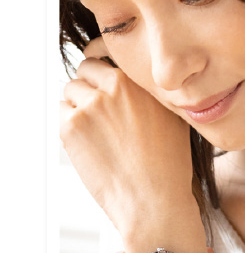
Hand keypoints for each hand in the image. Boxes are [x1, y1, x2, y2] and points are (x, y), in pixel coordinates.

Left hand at [59, 38, 194, 237]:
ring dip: (79, 106)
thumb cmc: (168, 167)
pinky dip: (72, 126)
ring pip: (71, 91)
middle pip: (86, 69)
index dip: (102, 61)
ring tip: (99, 134)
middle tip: (101, 113)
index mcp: (140, 81)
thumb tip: (133, 82)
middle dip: (90, 86)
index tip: (99, 68)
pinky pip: (62, 113)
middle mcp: (114, 86)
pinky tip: (92, 146)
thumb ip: (153, 94)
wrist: (154, 200)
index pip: (109, 52)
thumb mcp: (175, 120)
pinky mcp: (70, 126)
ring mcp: (90, 105)